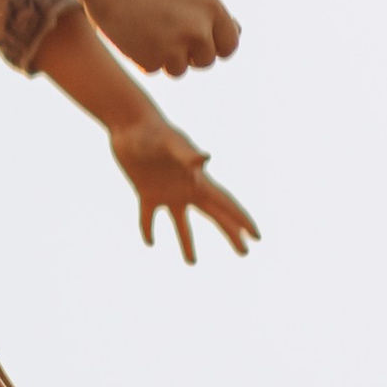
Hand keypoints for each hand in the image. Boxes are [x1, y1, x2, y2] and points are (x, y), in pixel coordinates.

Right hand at [87, 0, 240, 77]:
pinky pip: (153, 69)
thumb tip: (237, 32)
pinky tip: (131, 33)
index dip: (213, 45)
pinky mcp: (151, 60)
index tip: (198, 41)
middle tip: (165, 32)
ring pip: (179, 69)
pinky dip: (142, 57)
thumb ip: (209, 13)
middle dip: (189, 53)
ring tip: (147, 30)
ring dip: (165, 57)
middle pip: (205, 61)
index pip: (229, 46)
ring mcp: (175, 48)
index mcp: (212, 8)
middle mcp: (199, 30)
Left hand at [109, 108, 261, 264]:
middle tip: (245, 253)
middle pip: (214, 215)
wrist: (129, 124)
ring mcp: (167, 191)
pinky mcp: (145, 191)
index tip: (257, 237)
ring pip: (181, 223)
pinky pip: (147, 216)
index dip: (242, 221)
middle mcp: (186, 188)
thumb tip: (205, 159)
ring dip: (187, 242)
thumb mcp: (170, 142)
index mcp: (198, 180)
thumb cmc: (151, 131)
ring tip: (191, 263)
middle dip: (230, 233)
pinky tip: (150, 242)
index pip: (226, 204)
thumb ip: (187, 153)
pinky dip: (148, 229)